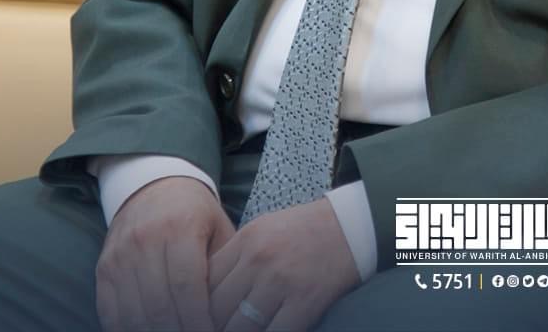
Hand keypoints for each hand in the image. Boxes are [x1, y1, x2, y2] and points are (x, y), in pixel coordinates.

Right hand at [96, 176, 236, 330]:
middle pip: (159, 305)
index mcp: (180, 227)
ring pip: (133, 313)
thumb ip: (224, 266)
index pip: (187, 286)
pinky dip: (126, 330)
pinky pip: (109, 311)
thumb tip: (231, 310)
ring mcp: (120, 255)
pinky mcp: (103, 268)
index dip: (198, 320)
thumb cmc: (195, 214)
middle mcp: (145, 239)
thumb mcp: (218, 228)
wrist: (153, 186)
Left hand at [207, 199, 360, 330]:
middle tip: (213, 331)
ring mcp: (281, 281)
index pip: (204, 282)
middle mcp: (258, 260)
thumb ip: (234, 258)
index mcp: (245, 240)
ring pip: (240, 327)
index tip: (196, 319)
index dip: (196, 308)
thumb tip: (205, 293)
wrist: (351, 225)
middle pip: (216, 308)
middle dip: (211, 327)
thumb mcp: (262, 230)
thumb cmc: (304, 231)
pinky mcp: (305, 301)